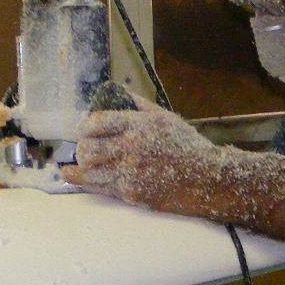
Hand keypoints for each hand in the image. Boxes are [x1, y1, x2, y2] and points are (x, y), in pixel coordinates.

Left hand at [61, 94, 221, 214]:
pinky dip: (90, 183)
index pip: (95, 123)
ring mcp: (129, 174)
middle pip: (86, 149)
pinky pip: (102, 189)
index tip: (84, 129)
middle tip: (85, 150)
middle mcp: (130, 149)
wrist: (206, 179)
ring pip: (88, 172)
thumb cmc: (186, 146)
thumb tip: (114, 91)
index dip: (84, 126)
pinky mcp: (131, 194)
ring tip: (77, 167)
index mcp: (137, 125)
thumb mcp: (164, 117)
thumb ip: (137, 105)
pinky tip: (83, 179)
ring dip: (81, 169)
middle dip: (82, 149)